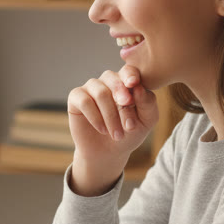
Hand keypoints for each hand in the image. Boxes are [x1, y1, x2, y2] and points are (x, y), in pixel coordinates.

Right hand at [66, 65, 158, 193]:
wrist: (110, 153)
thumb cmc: (130, 133)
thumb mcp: (147, 121)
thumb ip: (148, 103)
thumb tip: (138, 88)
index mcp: (127, 81)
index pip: (129, 71)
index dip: (130, 76)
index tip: (133, 84)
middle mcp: (108, 80)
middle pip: (114, 81)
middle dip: (122, 100)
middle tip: (129, 122)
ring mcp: (91, 88)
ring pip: (100, 93)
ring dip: (111, 116)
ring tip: (118, 135)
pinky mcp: (76, 98)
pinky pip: (84, 101)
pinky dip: (95, 117)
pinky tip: (102, 129)